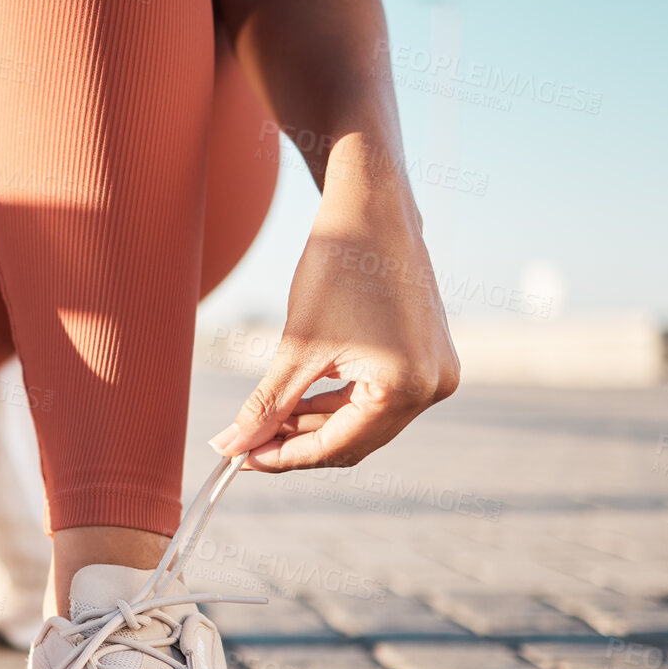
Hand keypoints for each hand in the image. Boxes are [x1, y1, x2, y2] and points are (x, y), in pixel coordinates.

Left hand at [210, 190, 458, 470]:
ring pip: (364, 421)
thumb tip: (230, 448)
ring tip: (265, 422)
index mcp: (407, 386)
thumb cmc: (336, 269)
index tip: (240, 459)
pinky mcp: (430, 357)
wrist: (372, 209)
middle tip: (246, 444)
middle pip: (354, 440)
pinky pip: (378, 398)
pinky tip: (297, 401)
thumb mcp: (296, 346)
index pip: (337, 445)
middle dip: (298, 444)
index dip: (284, 457)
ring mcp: (437, 372)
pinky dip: (338, 403)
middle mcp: (433, 386)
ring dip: (315, 424)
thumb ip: (266, 406)